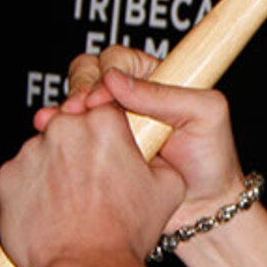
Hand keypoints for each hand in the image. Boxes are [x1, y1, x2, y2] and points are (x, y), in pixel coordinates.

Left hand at [0, 103, 184, 266]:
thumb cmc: (126, 232)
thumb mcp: (168, 188)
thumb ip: (160, 158)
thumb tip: (154, 153)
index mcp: (104, 125)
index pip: (105, 107)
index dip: (111, 131)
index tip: (112, 149)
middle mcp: (64, 130)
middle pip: (71, 125)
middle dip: (81, 147)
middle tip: (96, 180)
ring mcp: (31, 153)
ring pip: (45, 149)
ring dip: (57, 167)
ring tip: (75, 201)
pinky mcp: (7, 177)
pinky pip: (22, 175)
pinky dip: (34, 188)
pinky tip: (54, 210)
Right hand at [36, 47, 246, 231]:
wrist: (203, 207)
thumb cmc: (212, 159)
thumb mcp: (205, 116)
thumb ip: (167, 95)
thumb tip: (117, 80)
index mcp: (158, 81)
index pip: (120, 59)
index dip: (106, 73)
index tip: (103, 96)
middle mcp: (131, 98)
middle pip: (89, 73)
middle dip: (80, 88)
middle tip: (80, 110)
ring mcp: (111, 123)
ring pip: (75, 101)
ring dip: (66, 110)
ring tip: (66, 125)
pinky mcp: (98, 147)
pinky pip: (70, 131)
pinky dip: (58, 130)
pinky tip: (54, 135)